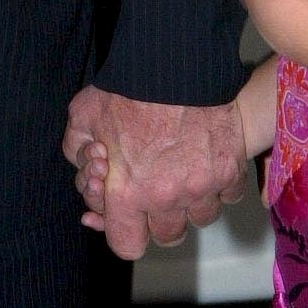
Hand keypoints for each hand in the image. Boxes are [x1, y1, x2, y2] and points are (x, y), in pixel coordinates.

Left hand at [62, 88, 246, 261]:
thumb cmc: (127, 88)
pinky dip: (219, 185)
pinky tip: (206, 163)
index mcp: (128, 193)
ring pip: (200, 217)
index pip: (127, 246)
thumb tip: (89, 170)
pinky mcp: (230, 169)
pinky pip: (228, 195)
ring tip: (182, 173)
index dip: (122, 231)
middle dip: (157, 217)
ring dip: (190, 202)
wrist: (175, 62)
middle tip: (154, 188)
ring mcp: (203, 186)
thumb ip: (76, 151)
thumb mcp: (83, 117)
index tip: (125, 216)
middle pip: (167, 236)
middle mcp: (167, 198)